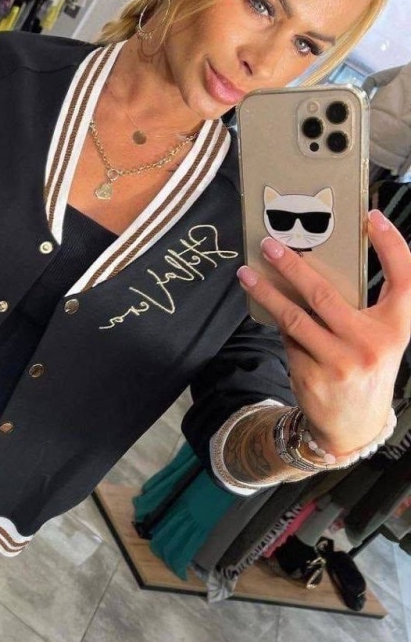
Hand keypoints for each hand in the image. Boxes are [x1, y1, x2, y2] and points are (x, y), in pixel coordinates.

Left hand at [236, 209, 410, 456]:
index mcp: (397, 328)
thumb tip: (315, 262)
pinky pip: (288, 339)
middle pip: (324, 294)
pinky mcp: (313, 376)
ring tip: (247, 274)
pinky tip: (266, 307)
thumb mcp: (379, 337)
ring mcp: (340, 362)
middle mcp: (371, 344)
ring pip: (294, 317)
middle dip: (292, 266)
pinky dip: (278, 322)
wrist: (353, 424)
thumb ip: (362, 306)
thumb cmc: (365, 366)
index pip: (405, 277)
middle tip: (270, 245)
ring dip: (266, 292)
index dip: (393, 245)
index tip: (372, 218)